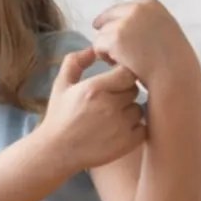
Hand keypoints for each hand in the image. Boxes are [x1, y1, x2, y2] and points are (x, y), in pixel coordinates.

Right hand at [39, 47, 146, 173]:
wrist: (56, 151)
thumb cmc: (59, 117)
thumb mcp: (60, 85)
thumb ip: (74, 62)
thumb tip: (92, 49)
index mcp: (94, 88)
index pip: (127, 72)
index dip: (122, 76)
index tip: (114, 82)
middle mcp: (110, 105)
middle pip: (134, 90)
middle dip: (125, 93)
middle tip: (111, 101)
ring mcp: (121, 125)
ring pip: (139, 109)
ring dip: (130, 111)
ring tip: (113, 118)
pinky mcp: (128, 142)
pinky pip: (143, 128)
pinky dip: (135, 128)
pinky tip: (119, 130)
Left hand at [92, 0, 200, 90]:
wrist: (176, 75)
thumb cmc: (172, 59)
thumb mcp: (164, 30)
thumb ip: (145, 21)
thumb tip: (118, 21)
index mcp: (150, 4)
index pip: (121, 9)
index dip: (116, 23)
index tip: (115, 35)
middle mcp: (138, 9)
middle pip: (107, 19)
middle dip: (108, 35)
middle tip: (116, 52)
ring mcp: (126, 23)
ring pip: (101, 34)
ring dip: (108, 49)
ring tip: (126, 60)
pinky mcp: (115, 39)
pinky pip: (98, 47)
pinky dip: (105, 58)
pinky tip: (121, 64)